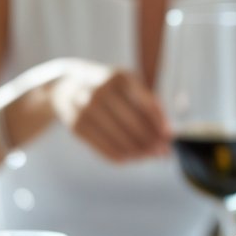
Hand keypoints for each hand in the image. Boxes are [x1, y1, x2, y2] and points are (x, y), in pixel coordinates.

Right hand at [49, 58, 168, 161]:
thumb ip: (149, 105)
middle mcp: (100, 91)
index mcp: (119, 78)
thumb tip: (167, 134)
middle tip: (163, 152)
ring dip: (138, 152)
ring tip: (149, 156)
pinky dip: (120, 156)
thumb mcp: (128, 86)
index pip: (146, 105)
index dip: (159, 124)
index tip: (170, 138)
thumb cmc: (109, 89)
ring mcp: (85, 109)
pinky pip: (103, 147)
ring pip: (118, 138)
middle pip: (133, 124)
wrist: (66, 85)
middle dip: (151, 141)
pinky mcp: (76, 126)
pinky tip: (131, 158)